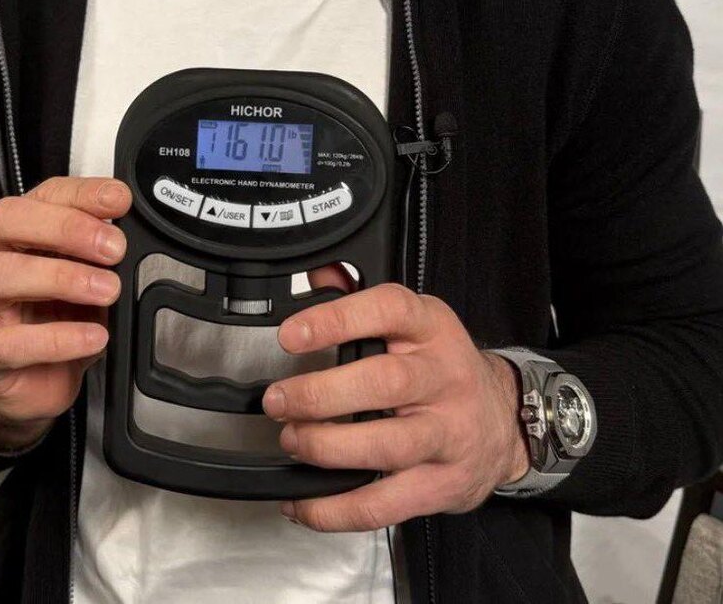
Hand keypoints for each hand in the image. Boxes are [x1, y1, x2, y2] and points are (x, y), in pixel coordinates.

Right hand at [0, 176, 130, 449]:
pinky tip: (92, 338)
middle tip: (113, 248)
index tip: (119, 200)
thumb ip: (97, 255)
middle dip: (66, 227)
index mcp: (14, 234)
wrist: (19, 387)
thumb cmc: (48, 321)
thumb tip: (131, 232)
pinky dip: (56, 339)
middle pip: (7, 221)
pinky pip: (8, 343)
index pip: (41, 196)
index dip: (80, 193)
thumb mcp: (79, 279)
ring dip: (61, 277)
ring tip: (107, 291)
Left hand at [261, 282, 529, 528]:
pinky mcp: (441, 485)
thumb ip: (360, 300)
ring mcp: (447, 434)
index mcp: (431, 328)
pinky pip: (385, 503)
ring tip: (293, 440)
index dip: (336, 320)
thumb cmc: (443, 368)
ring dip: (328, 448)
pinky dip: (336, 509)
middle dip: (322, 394)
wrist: (504, 422)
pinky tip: (303, 501)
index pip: (387, 311)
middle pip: (385, 383)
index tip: (291, 334)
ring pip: (388, 446)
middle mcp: (444, 377)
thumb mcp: (414, 322)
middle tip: (279, 399)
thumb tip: (317, 276)